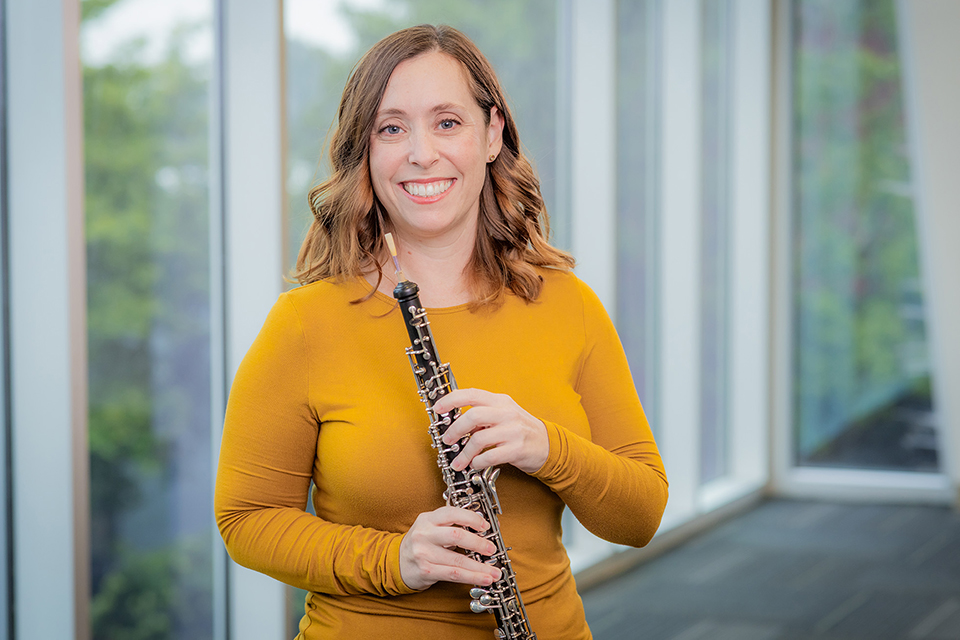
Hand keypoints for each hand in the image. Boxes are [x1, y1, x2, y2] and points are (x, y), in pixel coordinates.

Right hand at [399, 506, 501, 590]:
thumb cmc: (421, 543)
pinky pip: (453, 574)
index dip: (471, 518)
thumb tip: (484, 526)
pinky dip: (471, 577)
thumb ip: (453, 524)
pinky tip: (483, 578)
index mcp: (428, 519)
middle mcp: (424, 534)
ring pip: (457, 559)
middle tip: (492, 548)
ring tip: (494, 571)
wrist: (397, 562)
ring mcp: (424, 553)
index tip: (486, 526)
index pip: (452, 513)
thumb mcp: (432, 527)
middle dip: (478, 543)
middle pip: (456, 536)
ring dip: (479, 567)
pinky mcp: (426, 571)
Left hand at [431, 389, 548, 474]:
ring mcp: (513, 431)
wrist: (548, 445)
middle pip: (473, 416)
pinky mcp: (517, 449)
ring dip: (464, 453)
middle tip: (446, 440)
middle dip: (454, 429)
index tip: (438, 408)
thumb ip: (482, 414)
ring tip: (459, 462)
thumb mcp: (503, 414)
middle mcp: (507, 413)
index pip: (472, 394)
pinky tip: (475, 465)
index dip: (451, 399)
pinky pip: (490, 456)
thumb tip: (452, 420)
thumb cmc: (520, 430)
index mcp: (500, 401)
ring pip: (479, 439)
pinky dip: (478, 462)